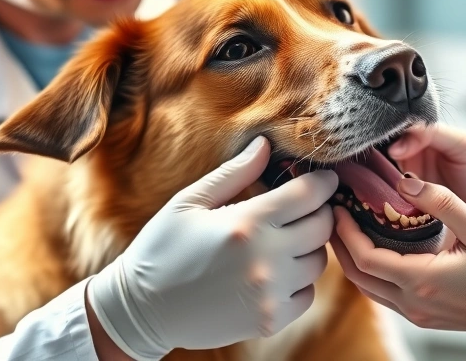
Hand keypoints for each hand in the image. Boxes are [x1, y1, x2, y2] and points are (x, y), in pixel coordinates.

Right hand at [87, 136, 337, 359]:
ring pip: (318, 262)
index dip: (323, 182)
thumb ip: (235, 173)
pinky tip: (275, 273)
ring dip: (309, 248)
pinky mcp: (269, 321)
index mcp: (246, 222)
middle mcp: (265, 258)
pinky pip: (307, 295)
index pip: (309, 194)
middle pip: (322, 226)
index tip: (325, 179)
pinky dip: (299, 283)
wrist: (141, 310)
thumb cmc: (162, 247)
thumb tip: (266, 144)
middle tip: (304, 208)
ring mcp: (270, 293)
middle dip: (319, 212)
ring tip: (284, 240)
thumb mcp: (190, 202)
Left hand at [330, 176, 465, 332]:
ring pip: (366, 287)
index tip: (339, 206)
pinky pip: (381, 294)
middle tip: (333, 214)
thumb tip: (407, 180)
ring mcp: (414, 312)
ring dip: (352, 259)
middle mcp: (411, 301)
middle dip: (340, 244)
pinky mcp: (420, 315)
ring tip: (347, 228)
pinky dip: (369, 271)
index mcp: (421, 279)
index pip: (365, 256)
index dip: (346, 232)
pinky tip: (372, 249)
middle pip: (357, 274)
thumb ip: (443, 202)